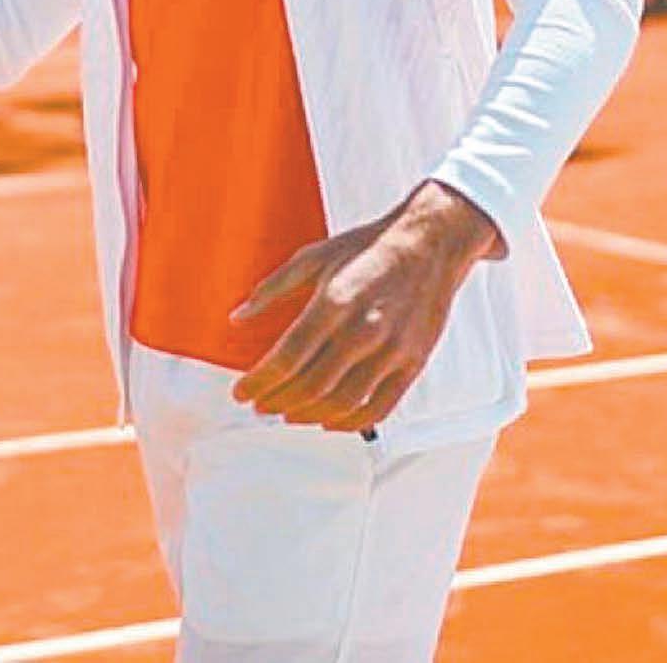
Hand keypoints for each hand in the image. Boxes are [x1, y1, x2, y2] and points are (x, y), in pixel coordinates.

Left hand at [228, 181, 501, 431]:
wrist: (429, 243)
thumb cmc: (367, 248)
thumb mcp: (312, 257)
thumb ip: (271, 289)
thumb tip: (237, 318)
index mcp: (334, 302)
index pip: (288, 356)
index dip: (259, 381)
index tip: (241, 392)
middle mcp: (363, 329)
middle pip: (311, 384)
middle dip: (277, 401)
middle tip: (258, 405)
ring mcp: (392, 350)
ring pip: (342, 401)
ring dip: (307, 415)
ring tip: (286, 414)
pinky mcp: (413, 363)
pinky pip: (380, 406)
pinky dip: (351, 422)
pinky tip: (329, 421)